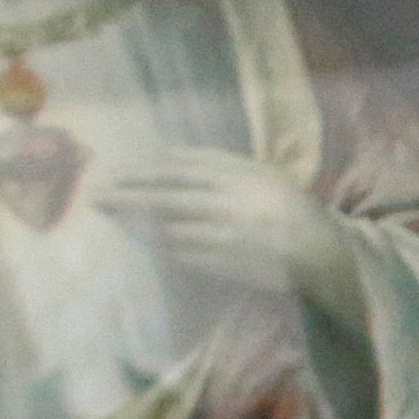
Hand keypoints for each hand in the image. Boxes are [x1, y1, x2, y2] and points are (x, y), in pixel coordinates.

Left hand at [89, 135, 354, 313]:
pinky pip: (183, 254)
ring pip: (170, 228)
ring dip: (136, 223)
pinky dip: (157, 246)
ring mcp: (228, 237)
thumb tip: (167, 154)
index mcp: (239, 177)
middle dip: (128, 197)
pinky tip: (138, 239)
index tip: (113, 172)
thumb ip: (217, 162)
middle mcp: (231, 205)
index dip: (142, 172)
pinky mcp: (226, 264)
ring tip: (109, 215)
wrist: (322, 253)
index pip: (178, 171)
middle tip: (95, 195)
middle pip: (167, 198)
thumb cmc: (287, 206)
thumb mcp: (259, 172)